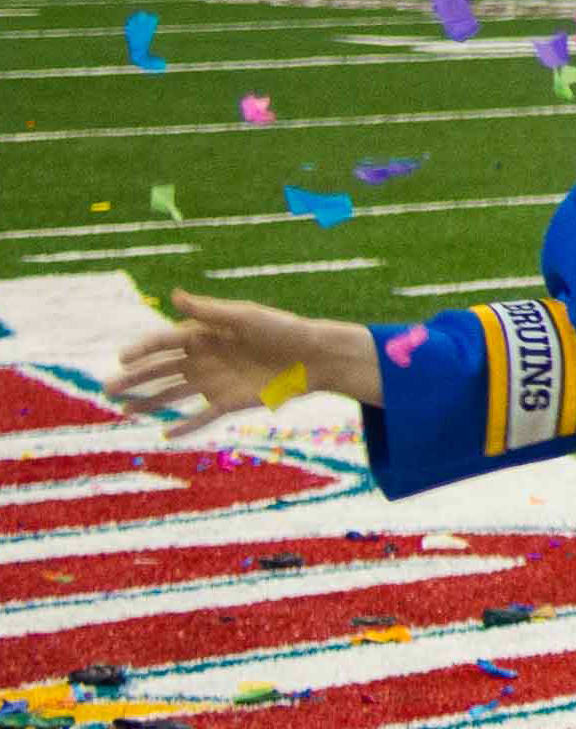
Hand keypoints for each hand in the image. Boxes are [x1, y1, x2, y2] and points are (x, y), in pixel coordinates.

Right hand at [107, 291, 378, 435]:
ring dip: (150, 402)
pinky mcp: (230, 402)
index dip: (143, 350)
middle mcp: (204, 358)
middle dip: (135, 379)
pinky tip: (166, 433)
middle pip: (162, 370)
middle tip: (108, 388)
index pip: (164, 342)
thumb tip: (175, 295)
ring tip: (124, 410)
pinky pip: (203, 416)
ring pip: (175, 394)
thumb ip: (210, 311)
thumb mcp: (246, 317)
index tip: (122, 358)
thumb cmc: (281, 329)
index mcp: (204, 334)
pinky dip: (186, 425)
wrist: (314, 357)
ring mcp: (215, 381)